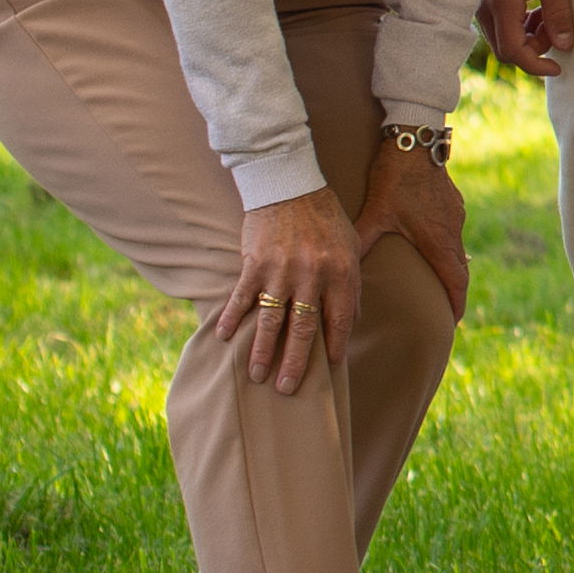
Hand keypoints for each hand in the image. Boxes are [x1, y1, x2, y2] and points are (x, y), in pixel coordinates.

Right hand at [219, 190, 363, 391]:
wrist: (289, 183)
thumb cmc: (325, 217)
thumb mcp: (351, 246)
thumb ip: (351, 283)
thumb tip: (350, 321)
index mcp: (340, 272)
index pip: (338, 320)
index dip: (334, 347)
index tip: (330, 369)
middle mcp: (311, 275)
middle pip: (303, 330)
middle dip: (295, 363)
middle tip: (288, 389)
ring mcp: (280, 271)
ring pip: (270, 321)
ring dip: (261, 351)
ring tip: (256, 375)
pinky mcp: (254, 263)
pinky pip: (241, 297)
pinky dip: (230, 318)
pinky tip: (222, 337)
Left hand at [354, 141, 469, 315]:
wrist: (415, 138)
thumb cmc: (395, 176)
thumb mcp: (374, 212)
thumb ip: (361, 240)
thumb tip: (340, 270)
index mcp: (438, 239)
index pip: (455, 282)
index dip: (455, 305)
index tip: (453, 322)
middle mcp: (453, 229)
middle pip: (459, 268)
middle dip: (452, 291)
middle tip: (444, 309)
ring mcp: (456, 214)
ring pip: (456, 248)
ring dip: (448, 265)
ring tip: (434, 278)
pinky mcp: (453, 201)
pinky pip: (452, 230)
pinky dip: (444, 244)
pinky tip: (428, 241)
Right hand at [481, 0, 573, 74]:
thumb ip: (559, 10)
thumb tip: (565, 44)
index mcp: (501, 3)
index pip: (514, 52)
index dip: (536, 66)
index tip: (558, 67)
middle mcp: (482, 6)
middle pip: (506, 48)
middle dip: (534, 49)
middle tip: (559, 31)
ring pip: (502, 35)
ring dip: (528, 35)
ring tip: (551, 15)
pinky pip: (498, 20)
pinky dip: (519, 22)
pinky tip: (538, 6)